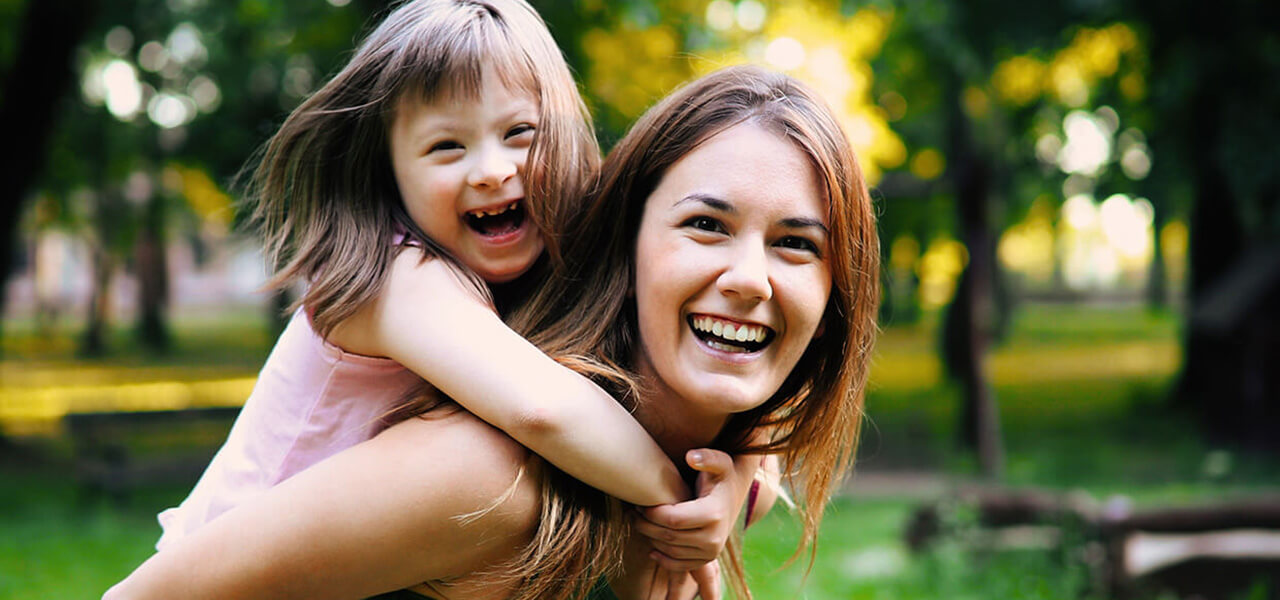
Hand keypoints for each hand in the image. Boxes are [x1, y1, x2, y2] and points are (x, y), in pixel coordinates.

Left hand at [634, 448, 749, 596]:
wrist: (733, 496)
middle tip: (633, 513)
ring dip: (650, 538)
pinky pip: (678, 565)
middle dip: (645, 525)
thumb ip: (707, 457)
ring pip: (670, 551)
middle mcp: (714, 538)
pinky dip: (662, 558)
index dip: (651, 513)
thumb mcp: (719, 463)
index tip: (639, 503)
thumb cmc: (720, 476)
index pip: (672, 519)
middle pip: (668, 536)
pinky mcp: (706, 560)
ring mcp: (711, 552)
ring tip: (639, 522)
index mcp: (714, 514)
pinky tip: (651, 544)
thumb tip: (691, 457)